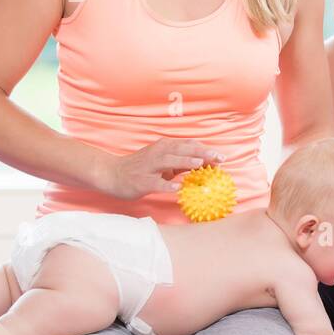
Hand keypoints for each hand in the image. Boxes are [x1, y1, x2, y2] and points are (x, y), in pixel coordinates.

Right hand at [99, 138, 225, 199]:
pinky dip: (166, 185)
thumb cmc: (142, 168)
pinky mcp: (140, 181)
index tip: (222, 157)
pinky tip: (177, 188)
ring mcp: (148, 167)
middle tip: (219, 158)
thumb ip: (182, 162)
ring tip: (199, 165)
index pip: (188, 146)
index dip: (205, 150)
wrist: (112, 173)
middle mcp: (157, 154)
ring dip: (184, 162)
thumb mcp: (163, 162)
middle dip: (201, 153)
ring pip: (168, 161)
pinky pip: (155, 183)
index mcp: (164, 147)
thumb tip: (205, 163)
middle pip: (181, 150)